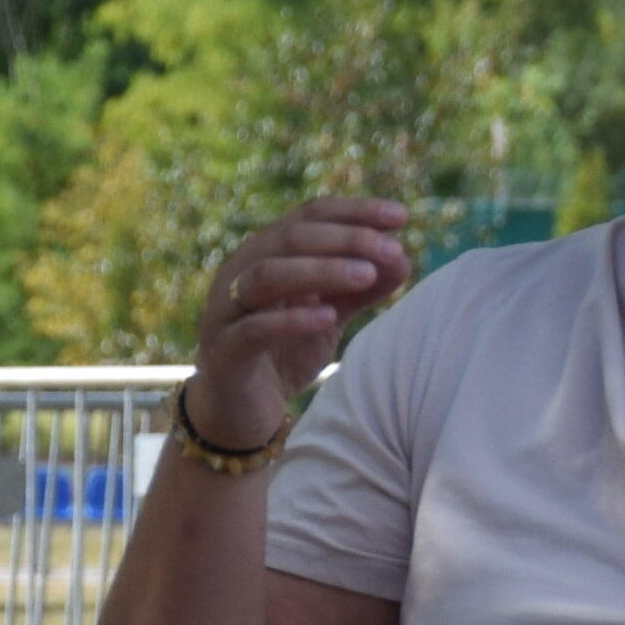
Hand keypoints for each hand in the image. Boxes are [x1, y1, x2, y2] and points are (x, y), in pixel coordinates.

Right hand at [188, 196, 413, 454]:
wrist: (240, 413)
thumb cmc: (284, 354)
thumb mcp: (330, 315)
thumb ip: (359, 288)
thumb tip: (402, 257)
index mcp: (267, 253)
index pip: (310, 215)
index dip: (355, 211)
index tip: (401, 216)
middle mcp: (241, 270)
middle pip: (290, 237)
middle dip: (346, 239)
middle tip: (391, 250)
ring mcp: (226, 309)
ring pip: (267, 275)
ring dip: (321, 270)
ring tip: (367, 275)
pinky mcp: (223, 351)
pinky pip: (254, 328)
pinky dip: (291, 319)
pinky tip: (328, 317)